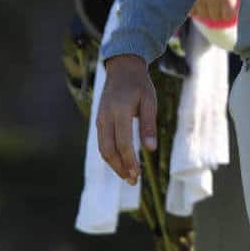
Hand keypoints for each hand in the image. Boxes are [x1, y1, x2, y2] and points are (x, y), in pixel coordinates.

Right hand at [96, 54, 156, 183]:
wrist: (122, 69)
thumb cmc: (139, 85)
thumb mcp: (150, 101)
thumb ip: (148, 125)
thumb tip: (150, 150)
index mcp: (119, 111)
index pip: (122, 143)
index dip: (129, 161)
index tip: (138, 174)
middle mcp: (105, 118)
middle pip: (108, 150)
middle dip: (120, 168)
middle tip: (133, 181)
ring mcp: (100, 120)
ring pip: (103, 149)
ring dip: (114, 165)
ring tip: (128, 175)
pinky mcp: (99, 122)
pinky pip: (103, 143)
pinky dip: (111, 155)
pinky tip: (122, 162)